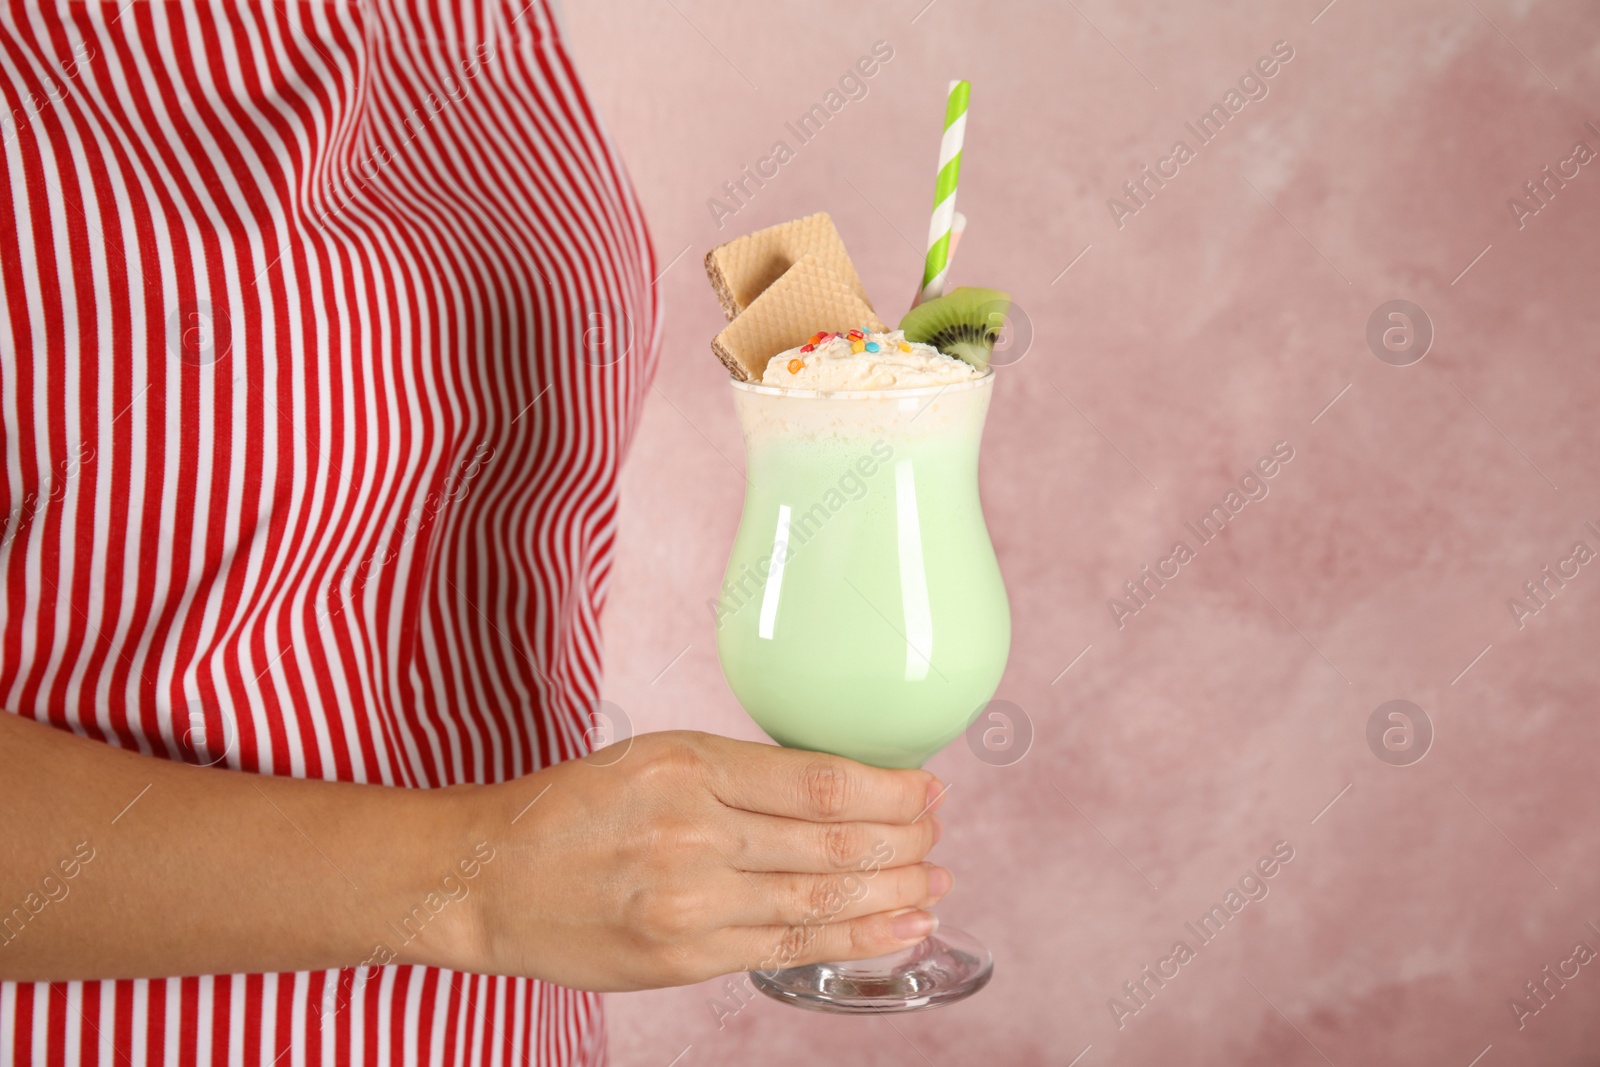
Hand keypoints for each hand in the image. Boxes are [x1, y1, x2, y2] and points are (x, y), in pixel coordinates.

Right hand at [446, 731, 949, 990]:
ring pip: (821, 899)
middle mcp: (693, 833)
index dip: (889, 790)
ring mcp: (690, 903)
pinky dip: (853, 939)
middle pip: (832, 841)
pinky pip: (787, 947)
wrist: (487, 878)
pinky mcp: (683, 958)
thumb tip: (835, 790)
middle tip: (938, 838)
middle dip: (903, 843)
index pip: (819, 781)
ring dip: (894, 896)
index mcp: (687, 766)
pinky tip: (896, 931)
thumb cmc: (567, 810)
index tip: (925, 789)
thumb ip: (738, 777)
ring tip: (935, 888)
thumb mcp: (652, 758)